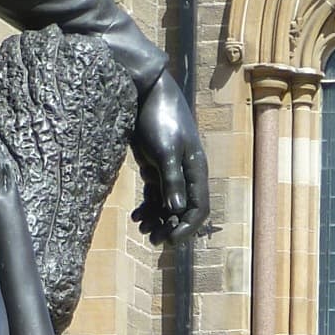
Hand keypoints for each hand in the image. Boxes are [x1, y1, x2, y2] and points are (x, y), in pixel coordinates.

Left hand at [129, 72, 209, 243]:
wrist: (145, 94)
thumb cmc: (158, 119)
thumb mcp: (165, 151)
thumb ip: (171, 180)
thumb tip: (177, 211)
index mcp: (196, 170)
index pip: (199, 207)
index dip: (187, 227)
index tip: (170, 241)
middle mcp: (186, 173)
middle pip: (183, 209)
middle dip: (170, 226)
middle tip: (153, 240)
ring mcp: (170, 170)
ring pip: (167, 204)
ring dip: (157, 219)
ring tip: (142, 229)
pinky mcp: (155, 166)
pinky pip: (154, 195)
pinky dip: (147, 207)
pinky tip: (136, 217)